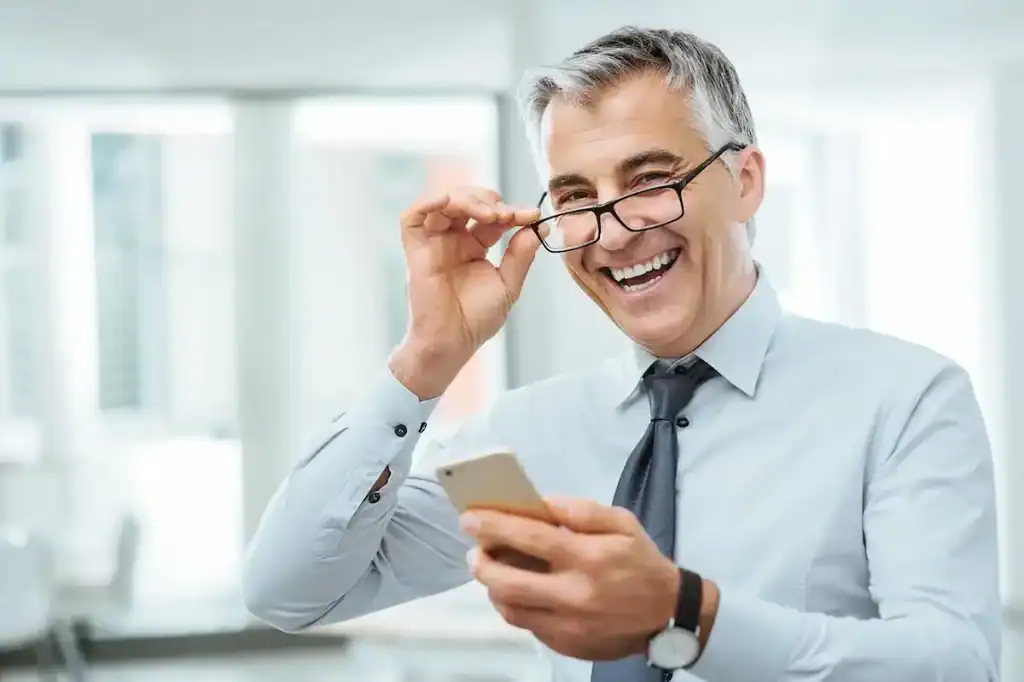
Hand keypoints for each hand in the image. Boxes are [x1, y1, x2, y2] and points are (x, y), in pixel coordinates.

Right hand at [391, 188, 540, 398]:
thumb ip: (521, 255)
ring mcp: (434, 244)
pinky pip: (411, 217)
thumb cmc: (476, 321)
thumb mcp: (508, 284)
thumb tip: (539, 227)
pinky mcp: (416, 251)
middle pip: (467, 201)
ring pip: (444, 202)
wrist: (452, 343)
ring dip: (468, 199)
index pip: (492, 216)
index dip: (513, 211)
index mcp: (474, 247)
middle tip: (508, 215)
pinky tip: (447, 202)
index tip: (532, 215)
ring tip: (491, 214)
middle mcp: (453, 241)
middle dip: (490, 200)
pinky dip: (427, 202)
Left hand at [460, 497, 679, 660]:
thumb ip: (582, 511)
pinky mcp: (567, 645)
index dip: (495, 526)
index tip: (470, 518)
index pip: (530, 538)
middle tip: (475, 551)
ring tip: (490, 571)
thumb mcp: (621, 524)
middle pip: (509, 581)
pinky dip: (514, 607)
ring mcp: (569, 625)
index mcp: (589, 558)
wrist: (668, 615)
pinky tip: (515, 593)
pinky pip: (527, 625)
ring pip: (511, 609)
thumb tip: (542, 504)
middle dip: (482, 563)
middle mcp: (575, 594)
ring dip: (493, 588)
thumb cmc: (641, 562)